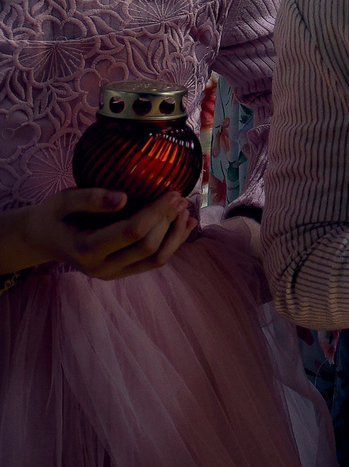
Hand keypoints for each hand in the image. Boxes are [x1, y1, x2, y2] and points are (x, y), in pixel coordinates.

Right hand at [2, 189, 193, 281]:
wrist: (44, 238)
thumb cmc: (55, 215)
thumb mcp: (64, 200)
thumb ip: (90, 198)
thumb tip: (124, 198)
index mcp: (86, 249)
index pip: (132, 232)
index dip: (156, 212)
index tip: (172, 192)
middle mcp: (101, 268)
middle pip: (147, 246)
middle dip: (168, 221)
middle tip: (180, 196)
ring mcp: (112, 274)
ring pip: (156, 259)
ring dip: (175, 234)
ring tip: (186, 210)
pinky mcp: (122, 272)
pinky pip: (153, 261)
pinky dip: (173, 243)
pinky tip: (186, 224)